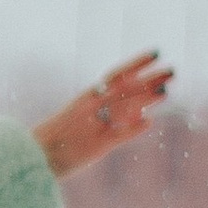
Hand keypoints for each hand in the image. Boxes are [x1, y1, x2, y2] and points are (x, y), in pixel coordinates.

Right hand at [34, 51, 172, 182]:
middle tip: (173, 71)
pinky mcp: (96, 144)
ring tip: (166, 91)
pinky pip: (117, 134)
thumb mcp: (77, 117)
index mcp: (87, 97)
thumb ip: (102, 112)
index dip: (138, 63)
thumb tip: (132, 111)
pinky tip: (149, 122)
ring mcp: (95, 124)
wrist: (35, 154)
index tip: (158, 53)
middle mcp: (92, 107)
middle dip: (150, 79)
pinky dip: (133, 128)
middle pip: (126, 89)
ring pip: (124, 106)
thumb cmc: (55, 138)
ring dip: (146, 98)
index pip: (117, 75)